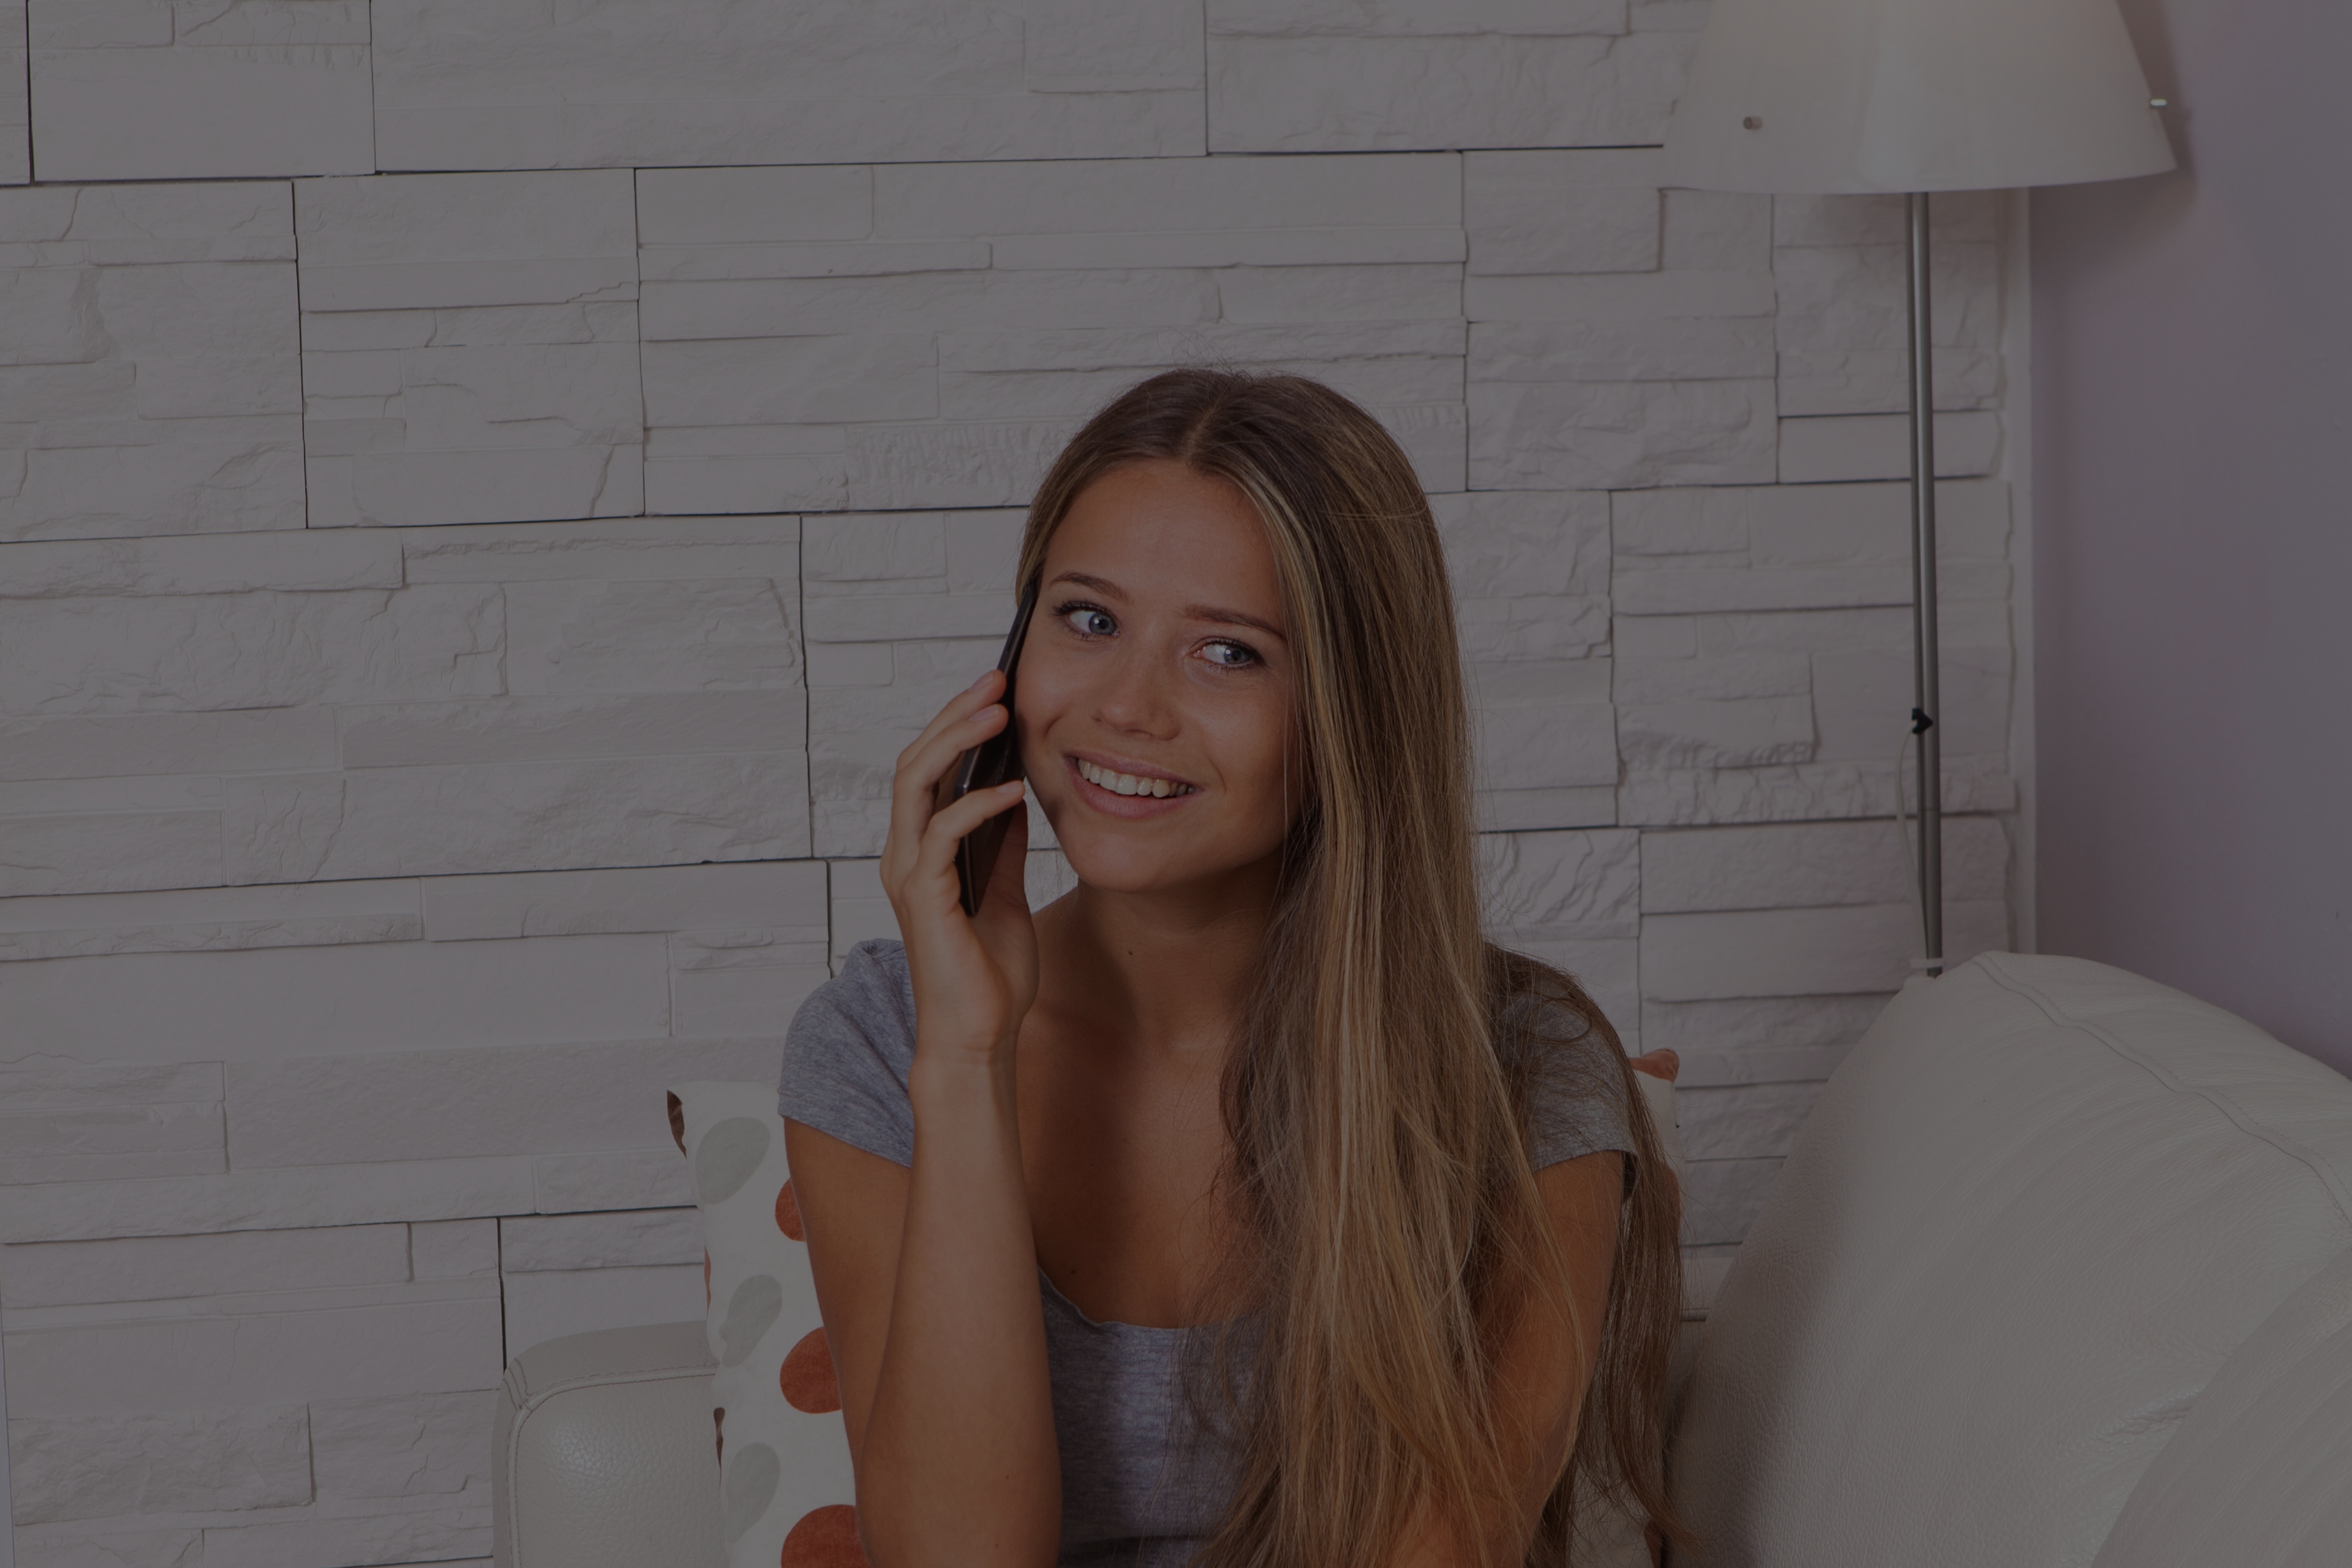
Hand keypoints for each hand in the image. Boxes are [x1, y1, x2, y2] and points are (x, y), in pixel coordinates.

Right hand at [881, 670, 1039, 1066]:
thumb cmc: (990, 972)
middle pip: (916, 761)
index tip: (997, 688)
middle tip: (997, 679)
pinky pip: (941, 834)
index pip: (929, 768)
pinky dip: (976, 805)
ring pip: (917, 785)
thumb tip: (1016, 787)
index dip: (957, 723)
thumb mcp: (1004, 887)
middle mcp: (905, 855)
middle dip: (955, 714)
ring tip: (999, 712)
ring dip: (957, 741)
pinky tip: (1012, 789)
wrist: (980, 1036)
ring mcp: (910, 875)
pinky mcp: (926, 899)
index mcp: (920, 851)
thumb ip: (1002, 840)